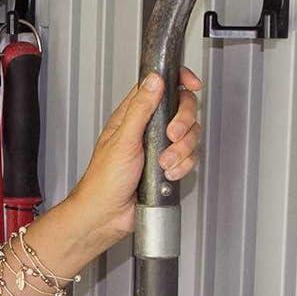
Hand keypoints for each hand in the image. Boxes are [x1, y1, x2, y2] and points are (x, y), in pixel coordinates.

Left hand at [64, 67, 202, 249]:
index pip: (159, 87)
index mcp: (133, 115)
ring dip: (181, 151)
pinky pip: (189, 158)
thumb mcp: (123, 139)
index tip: (192, 85)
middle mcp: (148, 128)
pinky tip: (167, 174)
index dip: (179, 81)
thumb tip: (154, 80)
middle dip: (183, 123)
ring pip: (189, 135)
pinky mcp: (169, 165)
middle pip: (182, 109)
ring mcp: (160, 146)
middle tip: (172, 135)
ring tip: (163, 163)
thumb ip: (140, 108)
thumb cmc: (104, 180)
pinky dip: (183, 166)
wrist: (107, 215)